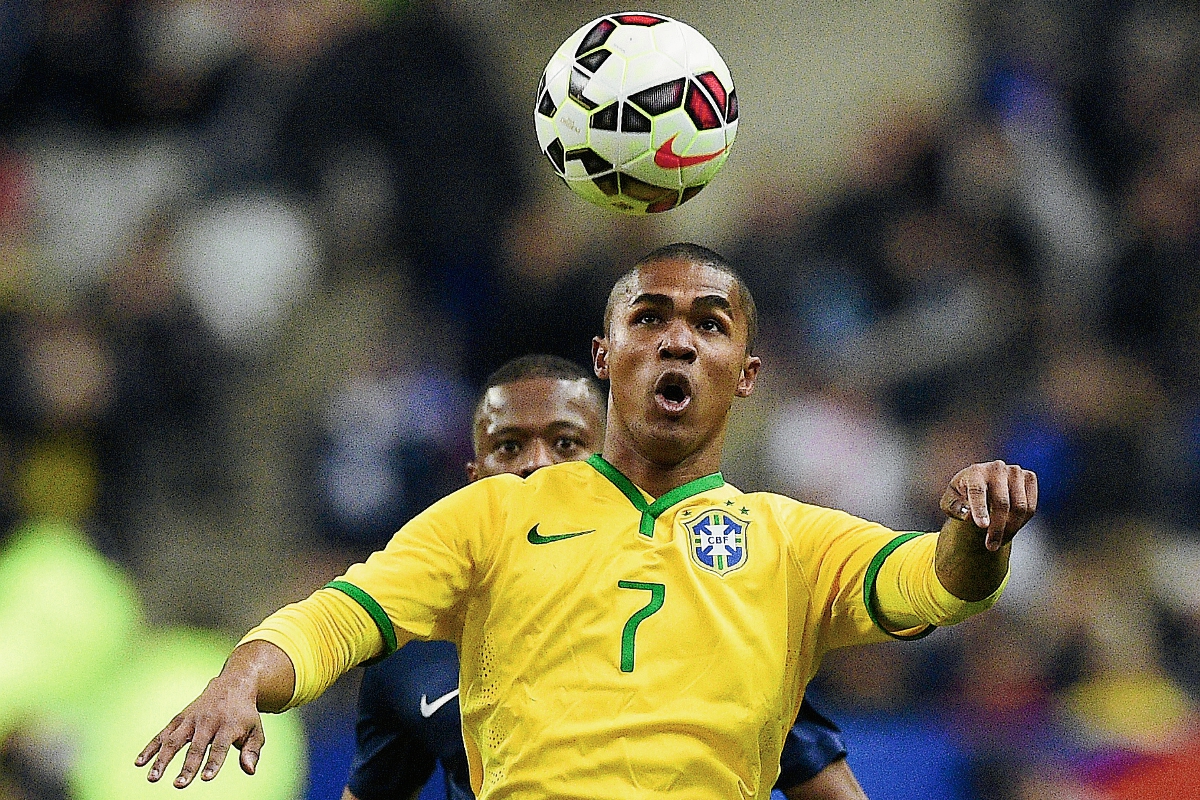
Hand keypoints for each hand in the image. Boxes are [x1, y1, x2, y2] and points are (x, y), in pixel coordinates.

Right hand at [135, 673, 265, 787]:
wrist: (233, 685)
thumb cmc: (244, 714)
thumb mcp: (255, 729)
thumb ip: (252, 750)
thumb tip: (250, 770)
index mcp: (229, 725)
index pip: (220, 746)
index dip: (214, 762)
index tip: (206, 778)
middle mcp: (208, 721)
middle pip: (196, 746)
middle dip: (187, 766)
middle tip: (179, 784)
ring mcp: (191, 719)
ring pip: (174, 739)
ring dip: (162, 759)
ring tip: (153, 778)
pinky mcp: (180, 718)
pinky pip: (163, 733)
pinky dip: (151, 747)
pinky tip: (140, 762)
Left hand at [939, 460, 1036, 551]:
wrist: (980, 483)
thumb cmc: (962, 495)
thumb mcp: (950, 502)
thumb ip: (956, 508)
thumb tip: (969, 516)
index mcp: (975, 471)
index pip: (978, 491)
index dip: (980, 509)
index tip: (982, 526)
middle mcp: (997, 468)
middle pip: (1002, 503)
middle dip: (997, 528)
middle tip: (991, 547)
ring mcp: (1015, 471)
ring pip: (1020, 507)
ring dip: (1011, 529)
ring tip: (999, 542)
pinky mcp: (1029, 478)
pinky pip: (1030, 506)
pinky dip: (1022, 522)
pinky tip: (1009, 530)